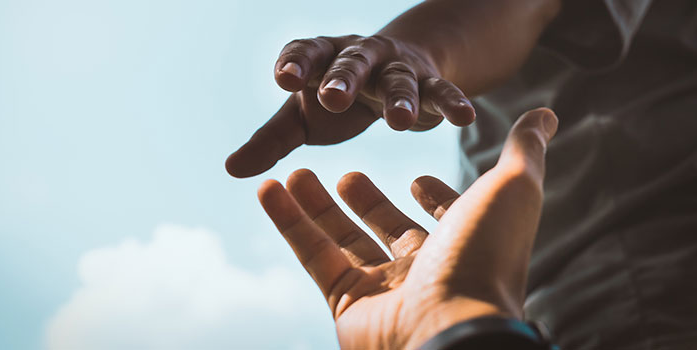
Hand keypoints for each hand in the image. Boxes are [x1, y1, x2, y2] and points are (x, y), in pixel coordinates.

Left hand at [226, 34, 475, 177]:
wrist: (394, 73)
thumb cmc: (337, 98)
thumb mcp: (302, 117)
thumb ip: (270, 140)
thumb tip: (231, 170)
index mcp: (321, 60)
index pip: (305, 53)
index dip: (295, 63)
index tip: (284, 78)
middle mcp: (359, 58)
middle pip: (351, 63)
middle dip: (343, 78)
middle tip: (332, 96)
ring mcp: (396, 68)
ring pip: (399, 79)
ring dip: (400, 98)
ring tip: (399, 123)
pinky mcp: (428, 83)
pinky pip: (440, 91)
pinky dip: (452, 102)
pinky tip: (465, 117)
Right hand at [258, 108, 557, 348]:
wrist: (451, 329)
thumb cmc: (485, 257)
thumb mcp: (512, 189)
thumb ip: (524, 150)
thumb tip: (547, 113)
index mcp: (465, 244)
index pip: (448, 217)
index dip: (437, 198)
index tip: (417, 179)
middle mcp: (425, 269)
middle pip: (388, 228)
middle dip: (367, 201)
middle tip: (348, 175)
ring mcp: (384, 290)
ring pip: (343, 240)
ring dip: (317, 206)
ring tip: (295, 172)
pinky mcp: (346, 304)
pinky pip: (313, 256)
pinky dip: (289, 222)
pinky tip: (270, 188)